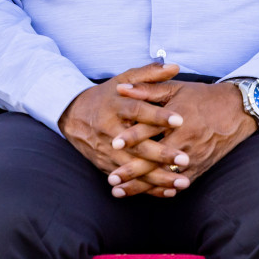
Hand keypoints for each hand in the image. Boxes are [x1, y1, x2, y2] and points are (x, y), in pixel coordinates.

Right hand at [59, 62, 189, 198]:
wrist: (72, 115)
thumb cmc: (106, 96)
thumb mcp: (123, 80)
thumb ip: (149, 74)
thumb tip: (174, 66)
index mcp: (116, 106)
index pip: (138, 111)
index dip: (158, 115)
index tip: (180, 120)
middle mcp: (110, 130)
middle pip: (138, 145)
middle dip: (162, 154)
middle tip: (185, 159)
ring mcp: (107, 151)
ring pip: (135, 167)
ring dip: (158, 177)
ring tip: (182, 182)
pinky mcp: (106, 166)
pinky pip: (129, 180)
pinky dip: (148, 187)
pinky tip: (168, 191)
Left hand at [109, 81, 255, 194]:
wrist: (238, 111)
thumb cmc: (203, 97)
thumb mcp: (176, 88)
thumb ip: (147, 89)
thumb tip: (121, 89)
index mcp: (177, 118)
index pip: (152, 129)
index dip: (132, 136)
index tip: (114, 144)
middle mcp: (185, 140)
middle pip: (155, 159)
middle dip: (132, 171)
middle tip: (111, 179)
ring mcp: (194, 157)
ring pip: (164, 176)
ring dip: (142, 186)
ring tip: (120, 192)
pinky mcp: (200, 167)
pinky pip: (179, 183)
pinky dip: (162, 191)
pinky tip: (146, 196)